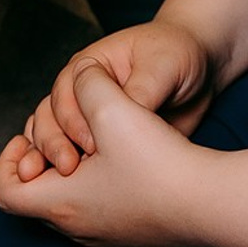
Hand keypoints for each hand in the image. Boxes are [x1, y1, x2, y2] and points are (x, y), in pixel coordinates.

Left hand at [0, 62, 215, 246]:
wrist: (214, 203)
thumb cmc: (159, 162)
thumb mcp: (112, 108)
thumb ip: (84, 86)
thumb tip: (78, 82)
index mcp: (60, 205)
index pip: (6, 192)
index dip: (7, 161)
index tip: (23, 138)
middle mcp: (78, 229)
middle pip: (36, 197)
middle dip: (40, 160)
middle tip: (58, 133)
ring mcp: (106, 237)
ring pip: (69, 203)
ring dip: (70, 171)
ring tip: (91, 140)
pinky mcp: (133, 235)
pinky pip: (97, 210)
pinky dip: (95, 183)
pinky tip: (120, 157)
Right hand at [17, 17, 218, 179]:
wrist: (198, 70)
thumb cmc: (177, 54)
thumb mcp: (163, 65)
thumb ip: (142, 89)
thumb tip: (129, 119)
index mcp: (89, 66)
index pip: (65, 94)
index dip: (73, 121)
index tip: (92, 146)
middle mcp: (81, 91)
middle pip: (49, 118)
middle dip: (53, 144)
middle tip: (69, 169)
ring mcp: (88, 118)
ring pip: (53, 139)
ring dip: (50, 160)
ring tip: (59, 181)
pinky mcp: (101, 143)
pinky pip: (75, 157)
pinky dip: (66, 174)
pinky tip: (68, 192)